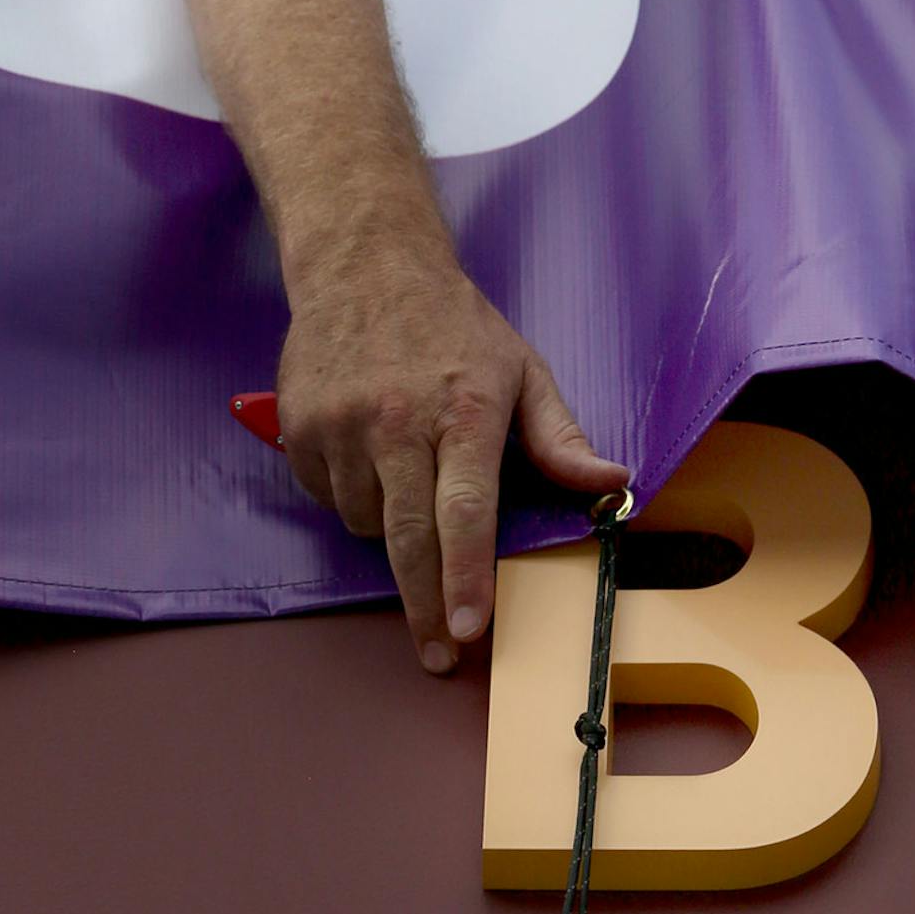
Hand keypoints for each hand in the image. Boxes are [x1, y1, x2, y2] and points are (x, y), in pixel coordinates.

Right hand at [276, 258, 630, 675]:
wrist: (364, 262)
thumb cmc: (453, 323)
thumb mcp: (522, 370)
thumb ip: (562, 438)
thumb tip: (615, 484)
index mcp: (464, 408)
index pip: (465, 510)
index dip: (467, 577)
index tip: (470, 630)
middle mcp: (397, 420)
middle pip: (408, 538)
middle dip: (426, 605)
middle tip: (440, 652)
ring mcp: (341, 424)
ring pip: (365, 522)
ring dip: (390, 531)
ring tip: (408, 486)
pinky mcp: (299, 427)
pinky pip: (326, 495)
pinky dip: (350, 496)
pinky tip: (368, 461)